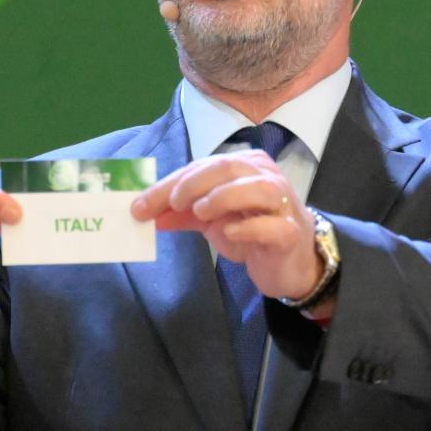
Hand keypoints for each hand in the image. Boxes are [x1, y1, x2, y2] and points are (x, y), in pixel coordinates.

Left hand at [131, 151, 320, 301]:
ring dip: (223, 196)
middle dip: (192, 184)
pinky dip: (248, 227)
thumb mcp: (212, 220)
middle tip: (171, 204)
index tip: (140, 205)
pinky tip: (229, 233)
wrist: (290, 264)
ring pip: (257, 188)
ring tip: (200, 213)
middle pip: (228, 168)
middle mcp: (266, 177)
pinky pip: (272, 225)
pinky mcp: (290, 233)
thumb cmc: (253, 233)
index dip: (169, 184)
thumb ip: (182, 214)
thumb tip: (146, 213)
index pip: (204, 167)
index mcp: (246, 166)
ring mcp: (282, 204)